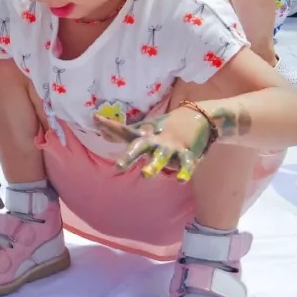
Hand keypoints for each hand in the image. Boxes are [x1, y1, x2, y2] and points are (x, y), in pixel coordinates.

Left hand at [93, 106, 212, 182]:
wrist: (200, 116)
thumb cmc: (166, 126)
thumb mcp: (146, 128)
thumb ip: (124, 132)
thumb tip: (101, 130)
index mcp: (145, 135)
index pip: (125, 132)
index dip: (111, 127)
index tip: (97, 120)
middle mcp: (156, 140)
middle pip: (141, 147)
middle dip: (130, 156)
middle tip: (118, 166)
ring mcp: (172, 147)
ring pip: (162, 157)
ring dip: (154, 165)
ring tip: (145, 175)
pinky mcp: (188, 154)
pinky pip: (187, 164)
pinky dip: (185, 171)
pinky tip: (180, 180)